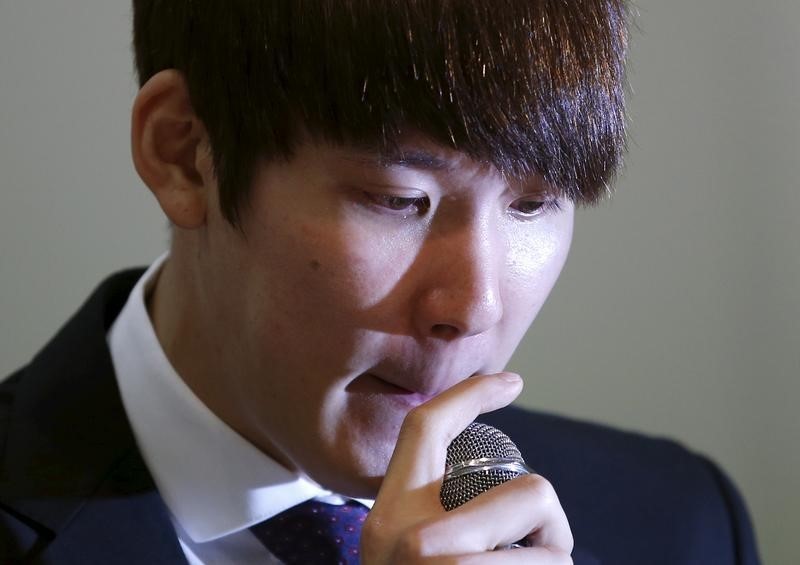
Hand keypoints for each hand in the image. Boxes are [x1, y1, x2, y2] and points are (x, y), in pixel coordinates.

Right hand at [361, 372, 573, 563]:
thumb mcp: (397, 559)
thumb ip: (431, 524)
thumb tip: (511, 503)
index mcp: (389, 517)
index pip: (426, 427)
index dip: (471, 395)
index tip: (511, 382)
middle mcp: (410, 538)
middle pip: (532, 492)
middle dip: (552, 529)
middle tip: (541, 556)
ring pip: (556, 547)